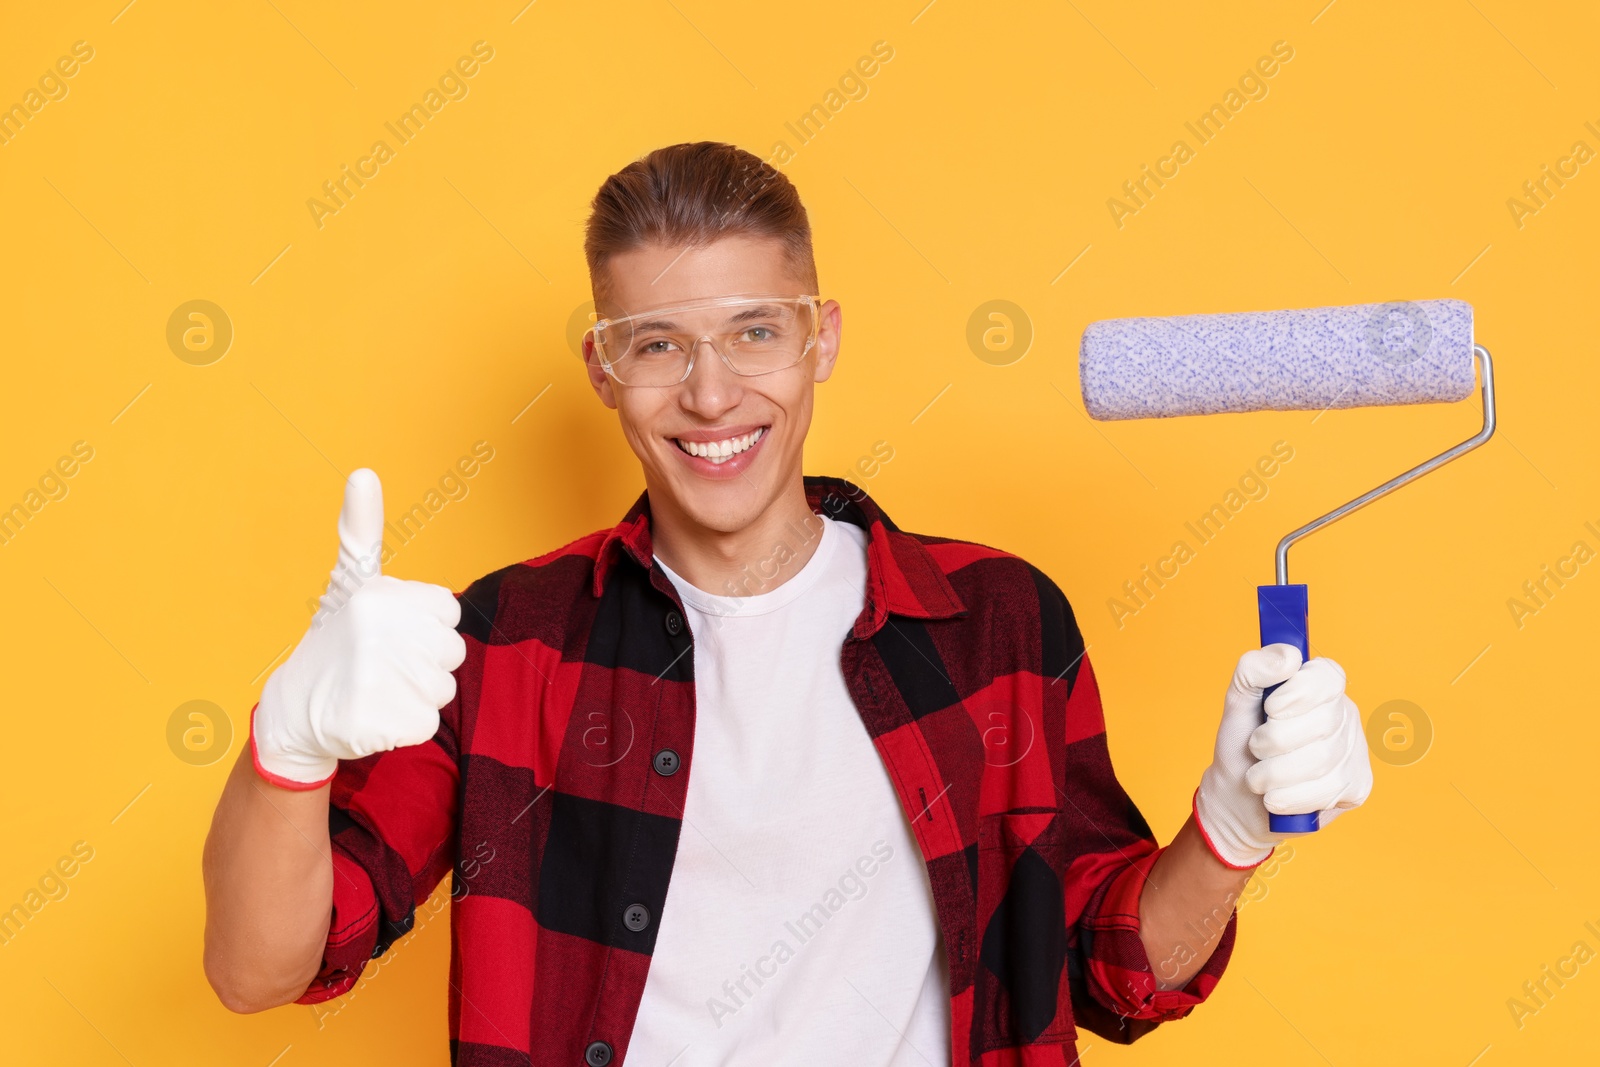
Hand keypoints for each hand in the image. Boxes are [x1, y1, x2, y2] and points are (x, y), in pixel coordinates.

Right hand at [251, 468, 467, 787]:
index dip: (424, 627)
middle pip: (452, 653)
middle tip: (380, 664)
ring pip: (443, 689)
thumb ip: (362, 529)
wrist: (294, 710)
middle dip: (424, 663)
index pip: (449, 613)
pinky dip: (405, 726)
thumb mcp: (349, 579)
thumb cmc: (334, 639)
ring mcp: (378, 679)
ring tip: (374, 688)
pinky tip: (372, 715)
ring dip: (415, 695)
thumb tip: (363, 472)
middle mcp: (379, 633)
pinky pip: (428, 723)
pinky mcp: (380, 723)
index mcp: (381, 595)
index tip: (389, 631)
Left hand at [1193, 645, 1372, 867]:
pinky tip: (1276, 796)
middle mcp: (1345, 715)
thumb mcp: (1237, 701)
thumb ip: (1253, 669)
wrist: (1238, 798)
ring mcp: (1355, 752)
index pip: (1328, 677)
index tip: (1270, 708)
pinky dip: (1288, 797)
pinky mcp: (1358, 787)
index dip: (1297, 693)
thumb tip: (1289, 657)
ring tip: (1259, 776)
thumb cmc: (1241, 745)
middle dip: (1274, 741)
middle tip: (1256, 748)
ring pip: (1320, 761)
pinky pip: (1325, 791)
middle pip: (1321, 723)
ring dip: (1273, 773)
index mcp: (1320, 687)